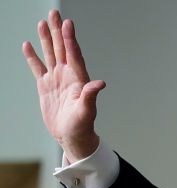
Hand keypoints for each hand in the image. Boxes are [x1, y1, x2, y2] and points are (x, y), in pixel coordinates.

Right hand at [22, 10, 104, 160]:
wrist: (72, 137)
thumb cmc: (82, 127)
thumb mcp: (87, 112)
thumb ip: (91, 96)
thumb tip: (100, 83)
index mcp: (78, 80)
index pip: (74, 55)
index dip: (71, 40)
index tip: (68, 24)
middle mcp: (68, 76)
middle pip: (62, 49)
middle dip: (58, 31)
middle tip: (54, 13)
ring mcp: (56, 80)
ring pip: (50, 54)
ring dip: (47, 39)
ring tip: (43, 23)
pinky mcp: (46, 86)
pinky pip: (38, 68)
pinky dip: (33, 57)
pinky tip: (28, 45)